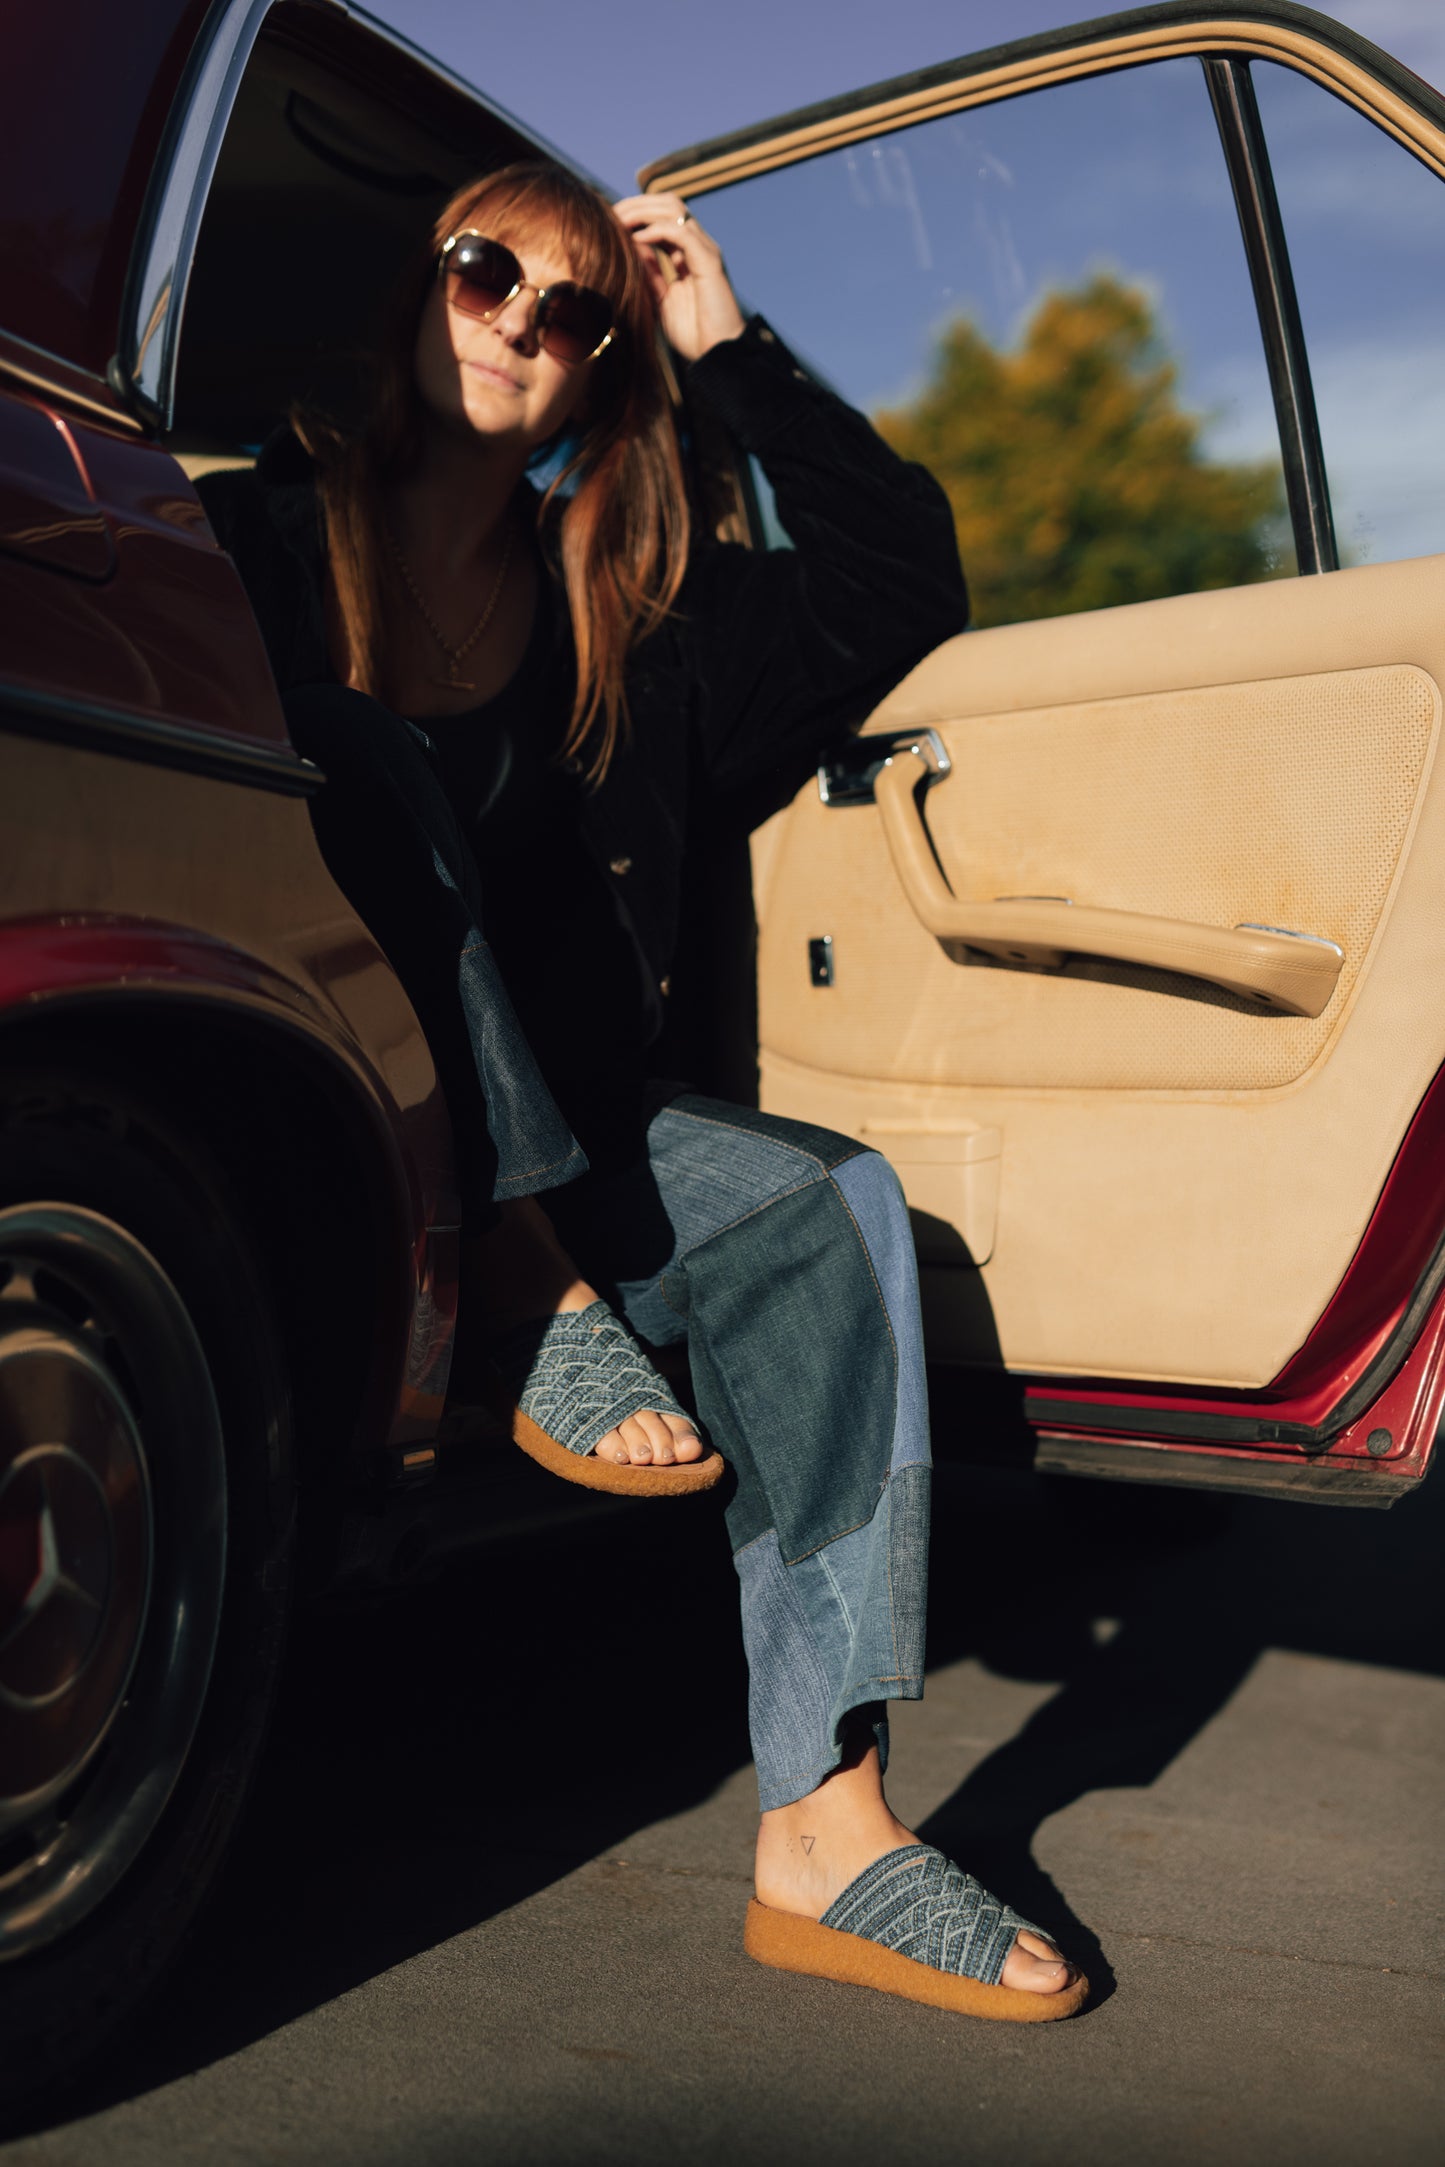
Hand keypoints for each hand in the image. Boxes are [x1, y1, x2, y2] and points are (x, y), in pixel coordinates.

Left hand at [613, 191, 746, 361]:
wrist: (718, 356)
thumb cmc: (694, 334)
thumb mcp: (661, 300)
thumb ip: (650, 274)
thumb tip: (632, 247)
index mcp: (688, 253)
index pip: (661, 216)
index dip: (635, 213)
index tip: (609, 222)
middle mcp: (698, 246)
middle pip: (667, 203)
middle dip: (636, 205)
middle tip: (610, 215)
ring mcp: (706, 250)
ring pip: (674, 209)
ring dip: (643, 211)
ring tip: (620, 222)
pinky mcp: (710, 261)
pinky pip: (682, 233)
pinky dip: (657, 231)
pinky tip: (637, 240)